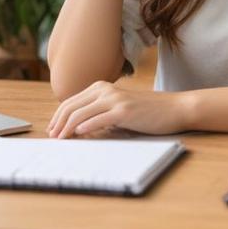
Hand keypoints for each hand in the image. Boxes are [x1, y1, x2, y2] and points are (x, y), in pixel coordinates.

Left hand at [47, 80, 192, 137]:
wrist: (174, 108)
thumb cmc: (148, 112)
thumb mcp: (119, 109)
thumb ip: (100, 114)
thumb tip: (77, 130)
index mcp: (101, 88)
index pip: (70, 102)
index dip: (57, 117)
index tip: (52, 131)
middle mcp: (105, 90)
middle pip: (71, 107)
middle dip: (58, 123)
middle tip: (52, 138)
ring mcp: (115, 99)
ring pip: (81, 113)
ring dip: (67, 128)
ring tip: (61, 140)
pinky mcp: (124, 111)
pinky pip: (99, 119)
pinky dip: (86, 127)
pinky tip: (78, 134)